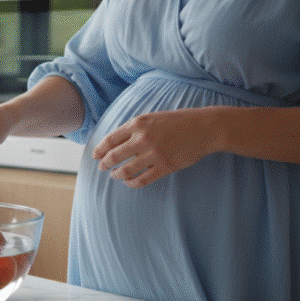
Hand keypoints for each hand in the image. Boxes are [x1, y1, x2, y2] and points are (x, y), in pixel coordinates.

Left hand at [92, 108, 216, 187]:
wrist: (204, 128)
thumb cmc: (176, 122)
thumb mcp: (151, 117)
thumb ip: (133, 128)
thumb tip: (113, 141)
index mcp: (137, 124)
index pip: (110, 140)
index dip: (99, 150)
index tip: (95, 156)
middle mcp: (143, 138)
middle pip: (114, 156)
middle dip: (104, 164)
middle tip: (102, 167)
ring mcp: (154, 153)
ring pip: (125, 170)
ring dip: (116, 175)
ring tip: (115, 175)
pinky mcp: (165, 166)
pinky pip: (142, 179)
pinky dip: (132, 183)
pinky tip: (129, 182)